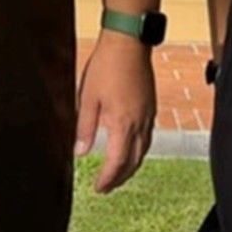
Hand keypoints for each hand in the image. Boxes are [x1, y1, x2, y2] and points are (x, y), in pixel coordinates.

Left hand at [75, 34, 154, 194]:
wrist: (128, 43)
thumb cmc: (107, 67)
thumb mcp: (87, 98)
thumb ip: (85, 127)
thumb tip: (80, 152)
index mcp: (123, 124)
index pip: (118, 162)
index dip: (108, 179)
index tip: (99, 188)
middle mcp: (140, 123)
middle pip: (134, 161)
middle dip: (121, 178)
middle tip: (107, 187)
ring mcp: (148, 115)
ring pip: (144, 151)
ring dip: (131, 166)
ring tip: (118, 174)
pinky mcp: (151, 107)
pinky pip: (148, 137)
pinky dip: (139, 150)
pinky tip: (130, 148)